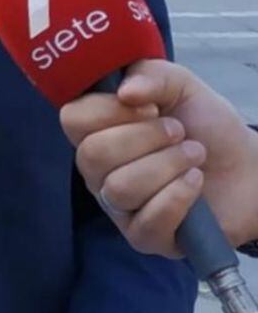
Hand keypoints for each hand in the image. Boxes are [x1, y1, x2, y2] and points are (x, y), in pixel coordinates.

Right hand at [60, 59, 257, 255]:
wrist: (248, 166)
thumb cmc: (205, 123)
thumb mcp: (180, 85)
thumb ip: (150, 75)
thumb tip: (125, 92)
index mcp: (96, 129)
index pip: (72, 120)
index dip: (108, 111)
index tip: (148, 106)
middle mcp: (98, 169)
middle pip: (92, 155)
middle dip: (144, 139)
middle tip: (179, 131)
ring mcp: (118, 206)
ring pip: (120, 188)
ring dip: (167, 166)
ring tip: (194, 157)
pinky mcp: (143, 237)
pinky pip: (146, 222)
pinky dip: (178, 197)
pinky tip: (195, 183)